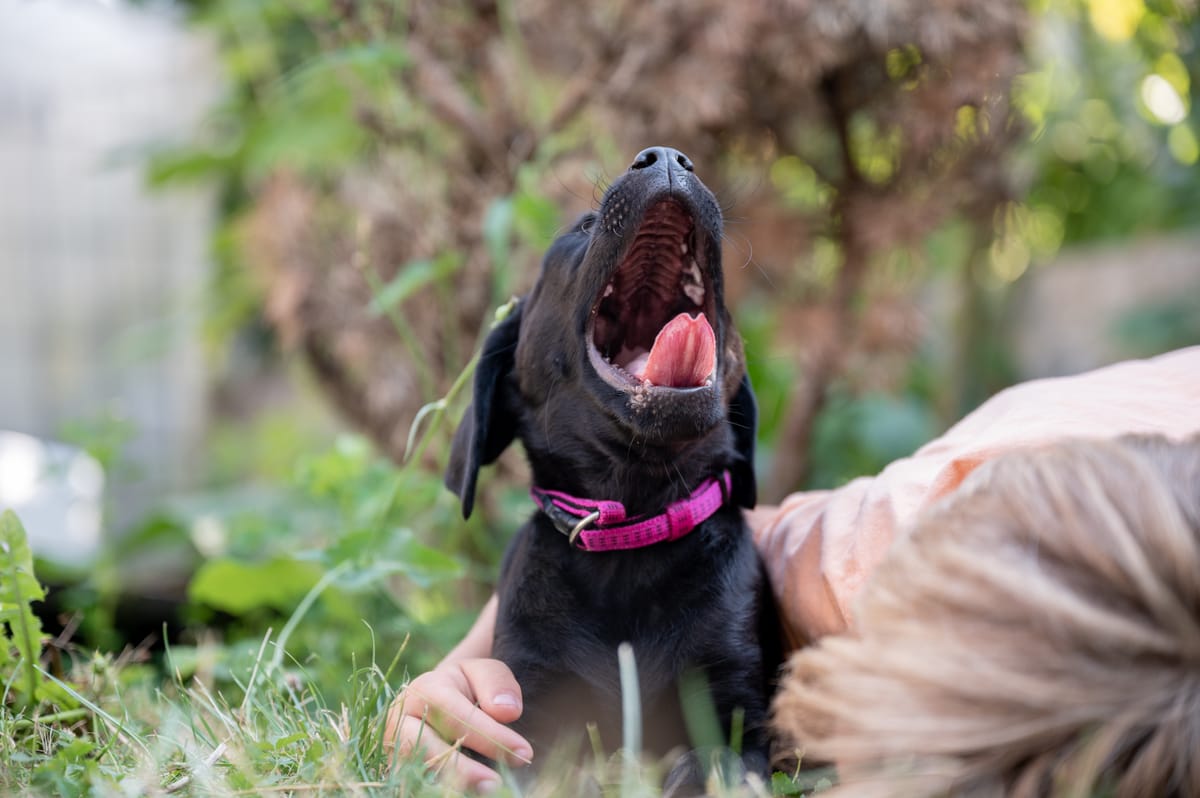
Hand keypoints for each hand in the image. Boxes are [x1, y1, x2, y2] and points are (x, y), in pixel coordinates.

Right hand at [385, 657, 532, 792]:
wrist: (437, 701)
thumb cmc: (467, 688)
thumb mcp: (485, 673)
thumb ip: (497, 683)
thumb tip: (508, 712)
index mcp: (424, 690)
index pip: (456, 716)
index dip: (490, 736)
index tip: (523, 753)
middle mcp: (401, 720)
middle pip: (424, 748)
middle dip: (461, 769)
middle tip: (495, 784)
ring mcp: (393, 749)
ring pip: (414, 772)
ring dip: (449, 785)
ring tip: (484, 792)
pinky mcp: (397, 770)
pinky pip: (413, 784)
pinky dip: (438, 790)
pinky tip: (467, 794)